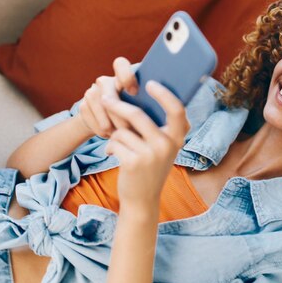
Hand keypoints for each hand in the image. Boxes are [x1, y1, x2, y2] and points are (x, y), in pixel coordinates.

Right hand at [77, 57, 138, 137]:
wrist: (105, 124)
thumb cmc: (131, 117)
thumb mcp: (140, 109)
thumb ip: (145, 105)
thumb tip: (154, 113)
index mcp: (122, 78)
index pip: (120, 64)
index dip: (126, 76)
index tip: (134, 92)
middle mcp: (106, 82)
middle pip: (108, 90)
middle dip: (118, 112)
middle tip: (128, 128)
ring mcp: (92, 92)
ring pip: (99, 105)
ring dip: (109, 123)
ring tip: (119, 134)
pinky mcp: (82, 106)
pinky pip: (91, 118)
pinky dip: (101, 129)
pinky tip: (109, 135)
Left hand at [102, 80, 189, 208]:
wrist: (142, 199)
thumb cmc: (149, 167)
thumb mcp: (162, 147)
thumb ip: (158, 126)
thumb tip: (138, 94)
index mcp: (177, 138)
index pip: (176, 109)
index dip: (164, 94)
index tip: (150, 83)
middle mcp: (167, 145)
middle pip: (137, 115)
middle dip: (117, 105)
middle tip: (104, 98)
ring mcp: (151, 155)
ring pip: (122, 130)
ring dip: (114, 135)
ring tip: (119, 146)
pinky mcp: (134, 163)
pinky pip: (114, 142)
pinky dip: (110, 146)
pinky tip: (114, 155)